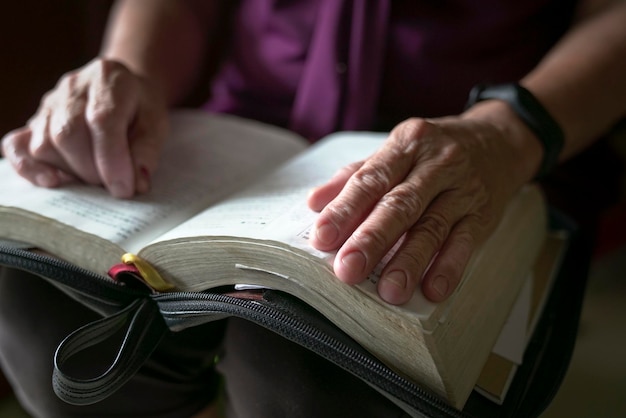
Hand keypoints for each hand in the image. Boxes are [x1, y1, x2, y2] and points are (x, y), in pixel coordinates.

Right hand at [1, 58, 167, 197]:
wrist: (125, 89)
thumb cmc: (141, 108)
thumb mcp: (157, 124)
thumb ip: (147, 151)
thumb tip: (137, 184)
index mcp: (108, 79)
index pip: (102, 121)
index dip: (112, 160)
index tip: (124, 189)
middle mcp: (73, 87)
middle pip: (68, 134)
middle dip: (92, 170)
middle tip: (112, 185)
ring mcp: (49, 104)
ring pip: (44, 144)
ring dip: (70, 171)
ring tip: (95, 178)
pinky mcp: (34, 122)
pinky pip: (17, 146)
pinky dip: (30, 168)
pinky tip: (53, 181)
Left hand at [308, 104, 541, 304]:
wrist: (500, 140)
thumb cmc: (435, 150)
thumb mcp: (398, 150)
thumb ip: (356, 175)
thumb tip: (315, 202)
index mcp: (406, 144)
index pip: (370, 179)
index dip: (345, 209)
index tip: (322, 237)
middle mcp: (436, 164)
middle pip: (400, 205)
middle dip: (372, 239)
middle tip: (348, 269)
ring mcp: (463, 189)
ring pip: (432, 227)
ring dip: (409, 261)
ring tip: (389, 290)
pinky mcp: (484, 213)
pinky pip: (466, 241)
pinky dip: (450, 266)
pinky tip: (434, 289)